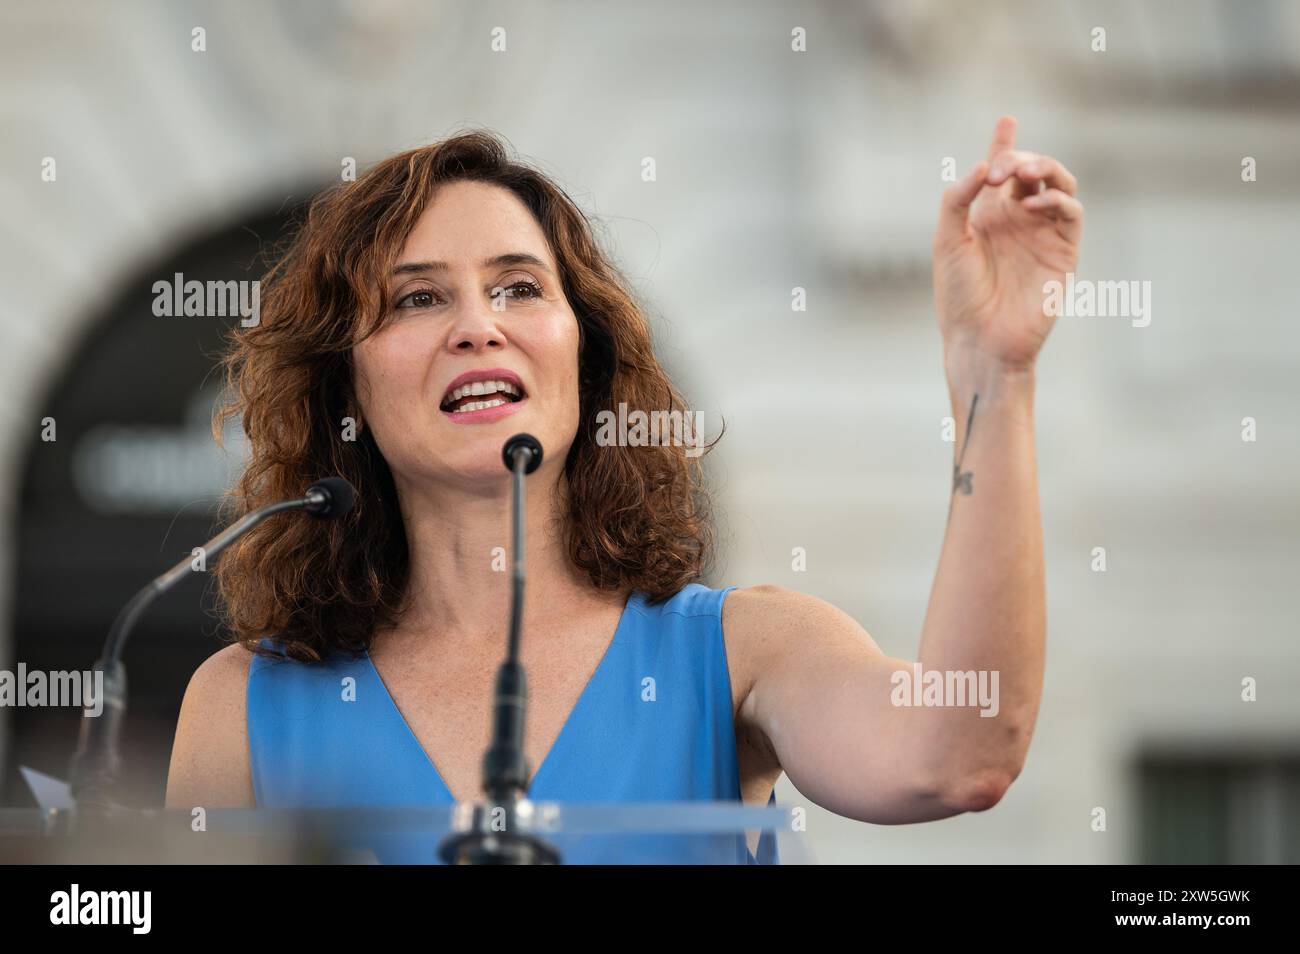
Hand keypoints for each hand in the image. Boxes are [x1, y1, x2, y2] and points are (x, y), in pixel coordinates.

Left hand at [932, 116, 1082, 373]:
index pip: (1001, 173)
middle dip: (1016, 158)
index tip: (1006, 120)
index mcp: (987, 218)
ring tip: (1022, 172)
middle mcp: (1017, 222)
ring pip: (1057, 184)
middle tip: (999, 168)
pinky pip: (1071, 213)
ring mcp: (1042, 234)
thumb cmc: (958, 295)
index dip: (1004, 144)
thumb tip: (982, 165)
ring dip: (1044, 169)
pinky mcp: (1064, 252)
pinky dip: (1057, 199)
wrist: (980, 339)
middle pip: (1030, 171)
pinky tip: (1034, 203)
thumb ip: (958, 200)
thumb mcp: (947, 241)